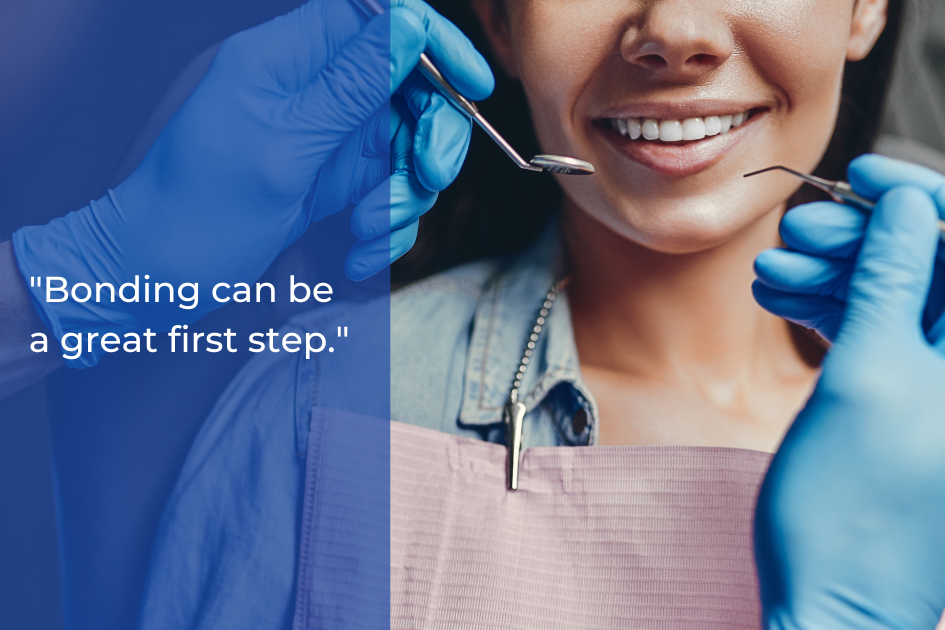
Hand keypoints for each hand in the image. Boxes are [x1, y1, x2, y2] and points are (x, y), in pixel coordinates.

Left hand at [12, 0, 492, 366]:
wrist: (157, 277)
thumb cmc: (198, 208)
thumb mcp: (282, 144)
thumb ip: (352, 83)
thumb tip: (410, 24)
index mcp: (290, 57)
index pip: (381, 19)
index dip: (435, 43)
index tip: (472, 86)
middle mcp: (315, 92)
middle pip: (410, 90)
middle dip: (429, 140)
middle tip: (427, 179)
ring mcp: (327, 139)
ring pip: (405, 150)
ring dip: (401, 199)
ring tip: (363, 232)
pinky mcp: (333, 183)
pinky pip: (387, 194)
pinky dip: (384, 229)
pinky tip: (354, 255)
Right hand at [753, 182, 944, 628]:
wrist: (833, 599)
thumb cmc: (851, 510)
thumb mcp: (866, 379)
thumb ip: (894, 285)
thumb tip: (911, 207)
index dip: (919, 197)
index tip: (862, 176)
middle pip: (932, 266)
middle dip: (864, 238)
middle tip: (795, 232)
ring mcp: (943, 385)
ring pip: (900, 297)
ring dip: (836, 273)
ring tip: (771, 271)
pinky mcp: (912, 402)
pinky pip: (881, 334)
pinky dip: (832, 311)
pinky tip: (781, 299)